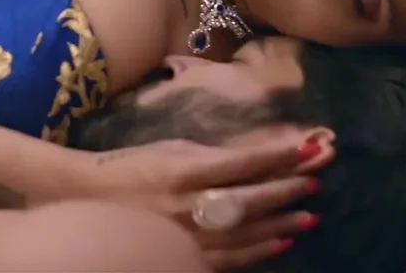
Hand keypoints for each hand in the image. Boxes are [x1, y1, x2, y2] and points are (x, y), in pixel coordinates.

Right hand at [86, 136, 327, 269]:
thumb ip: (213, 155)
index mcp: (186, 169)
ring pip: (246, 232)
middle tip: (315, 182)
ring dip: (281, 223)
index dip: (279, 155)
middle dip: (287, 190)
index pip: (245, 162)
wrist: (90, 199)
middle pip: (251, 198)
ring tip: (310, 216)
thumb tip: (258, 158)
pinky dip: (258, 251)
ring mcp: (188, 235)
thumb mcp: (172, 149)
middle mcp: (190, 204)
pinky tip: (280, 243)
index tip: (309, 148)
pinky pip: (230, 259)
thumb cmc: (134, 165)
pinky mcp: (183, 256)